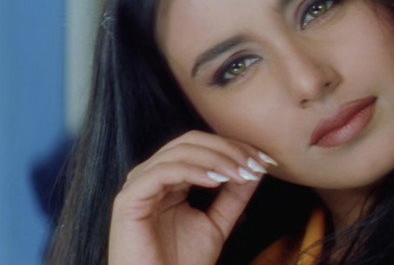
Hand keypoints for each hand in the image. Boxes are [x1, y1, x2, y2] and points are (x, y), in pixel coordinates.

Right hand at [108, 130, 276, 264]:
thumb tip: (257, 168)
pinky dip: (192, 170)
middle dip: (227, 149)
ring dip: (216, 159)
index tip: (265, 161)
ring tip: (240, 174)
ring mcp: (137, 185)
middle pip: (190, 141)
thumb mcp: (217, 223)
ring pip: (178, 152)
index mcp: (167, 178)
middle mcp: (149, 176)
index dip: (233, 148)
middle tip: (255, 164)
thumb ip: (234, 196)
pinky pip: (163, 172)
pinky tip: (216, 181)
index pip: (200, 146)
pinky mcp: (128, 199)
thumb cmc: (181, 263)